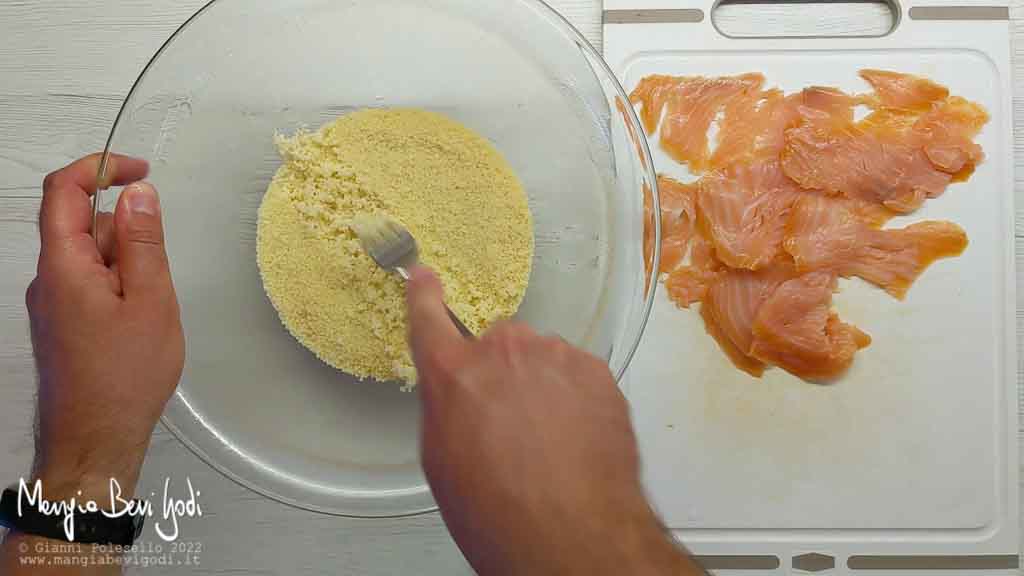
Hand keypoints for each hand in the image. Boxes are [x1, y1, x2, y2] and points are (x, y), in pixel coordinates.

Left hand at [26, 153, 183, 500]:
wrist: (94, 441)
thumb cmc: (124, 378)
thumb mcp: (151, 301)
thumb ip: (144, 243)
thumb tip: (138, 194)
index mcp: (63, 267)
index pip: (64, 191)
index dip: (100, 167)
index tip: (140, 169)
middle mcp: (47, 280)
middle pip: (79, 224)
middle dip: (125, 230)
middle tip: (158, 269)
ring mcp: (52, 304)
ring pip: (88, 257)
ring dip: (124, 262)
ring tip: (151, 306)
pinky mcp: (62, 324)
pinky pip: (88, 284)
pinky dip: (118, 285)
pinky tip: (139, 320)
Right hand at [406, 268, 702, 575]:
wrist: (572, 534)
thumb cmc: (501, 513)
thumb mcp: (443, 462)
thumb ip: (446, 407)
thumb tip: (457, 395)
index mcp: (453, 374)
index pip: (429, 318)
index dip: (425, 295)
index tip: (426, 277)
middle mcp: (504, 353)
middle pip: (498, 347)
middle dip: (501, 375)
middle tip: (510, 426)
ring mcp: (555, 357)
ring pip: (541, 360)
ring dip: (541, 387)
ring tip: (547, 443)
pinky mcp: (596, 371)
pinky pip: (577, 374)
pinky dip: (575, 398)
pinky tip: (574, 440)